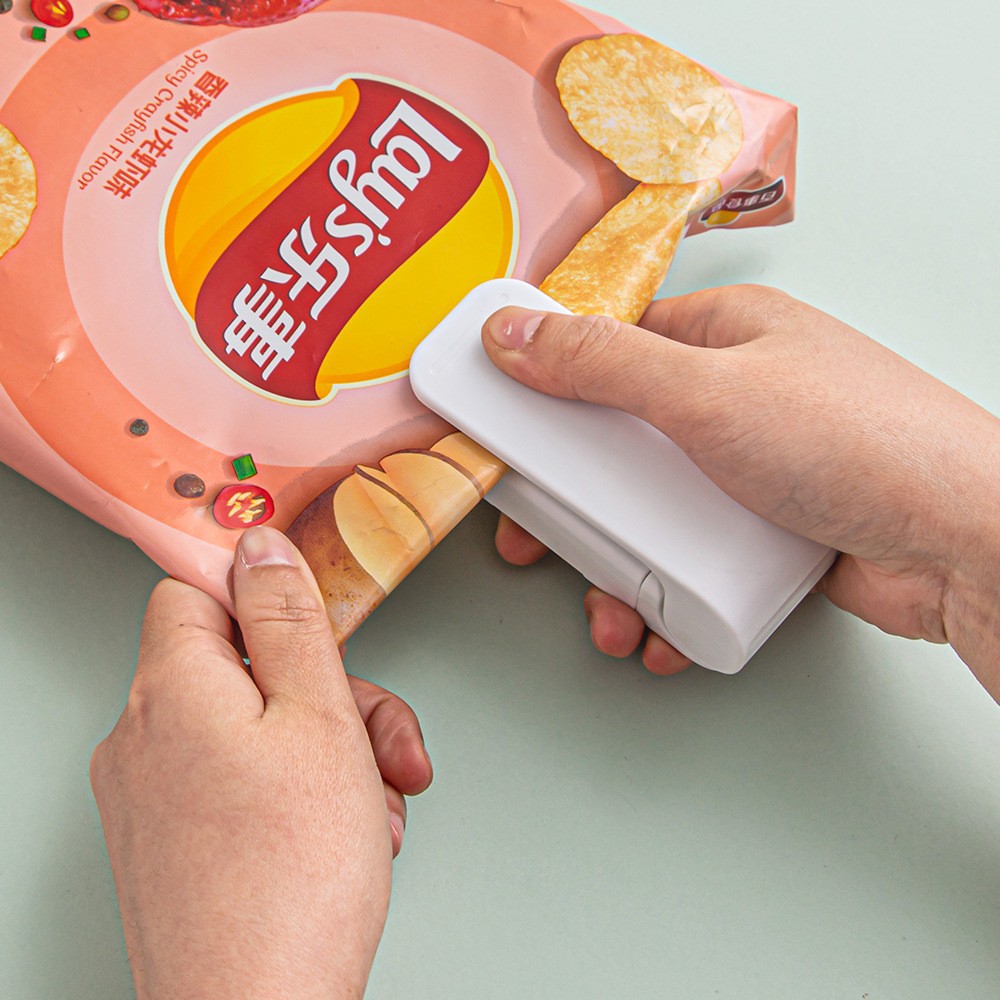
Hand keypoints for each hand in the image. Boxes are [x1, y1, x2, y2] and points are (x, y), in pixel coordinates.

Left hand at [90, 526, 432, 999]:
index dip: (261, 593)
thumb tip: (261, 548)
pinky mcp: (174, 843)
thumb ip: (289, 619)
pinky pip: (245, 784)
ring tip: (373, 805)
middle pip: (247, 668)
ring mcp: (154, 796)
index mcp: (172, 689)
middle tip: (378, 740)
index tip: (312, 610)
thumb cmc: (289, 885)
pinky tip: (347, 835)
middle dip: (332, 694)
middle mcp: (144, 738)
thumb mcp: (319, 717)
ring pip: (258, 730)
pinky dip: (302, 795)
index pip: (196, 591)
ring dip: (333, 753)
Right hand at [483, 286, 999, 698]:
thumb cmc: (856, 443)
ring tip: (609, 609)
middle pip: (624, 444)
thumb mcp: (703, 391)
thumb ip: (597, 362)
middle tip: (538, 538)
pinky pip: (697, 558)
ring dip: (620, 567)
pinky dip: (670, 595)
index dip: (551, 388)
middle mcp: (739, 398)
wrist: (962, 542)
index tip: (508, 432)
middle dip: (579, 505)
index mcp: (726, 337)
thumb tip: (513, 331)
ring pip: (657, 512)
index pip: (612, 347)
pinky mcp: (771, 533)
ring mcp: (756, 470)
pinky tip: (659, 624)